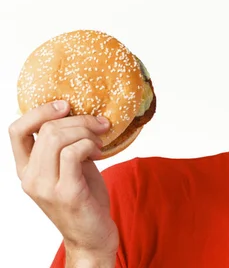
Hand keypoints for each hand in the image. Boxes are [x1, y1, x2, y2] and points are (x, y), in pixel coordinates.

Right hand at [9, 100, 118, 262]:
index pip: (16, 130)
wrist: (93, 236)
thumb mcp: (70, 167)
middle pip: (47, 129)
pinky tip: (98, 153)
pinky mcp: (66, 193)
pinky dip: (89, 145)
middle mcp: (30, 178)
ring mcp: (45, 186)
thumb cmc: (85, 198)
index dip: (40, 111)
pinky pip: (73, 153)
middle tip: (100, 126)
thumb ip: (65, 145)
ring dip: (87, 132)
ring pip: (58, 138)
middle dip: (80, 120)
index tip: (66, 105)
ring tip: (99, 143)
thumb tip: (79, 113)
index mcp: (26, 169)